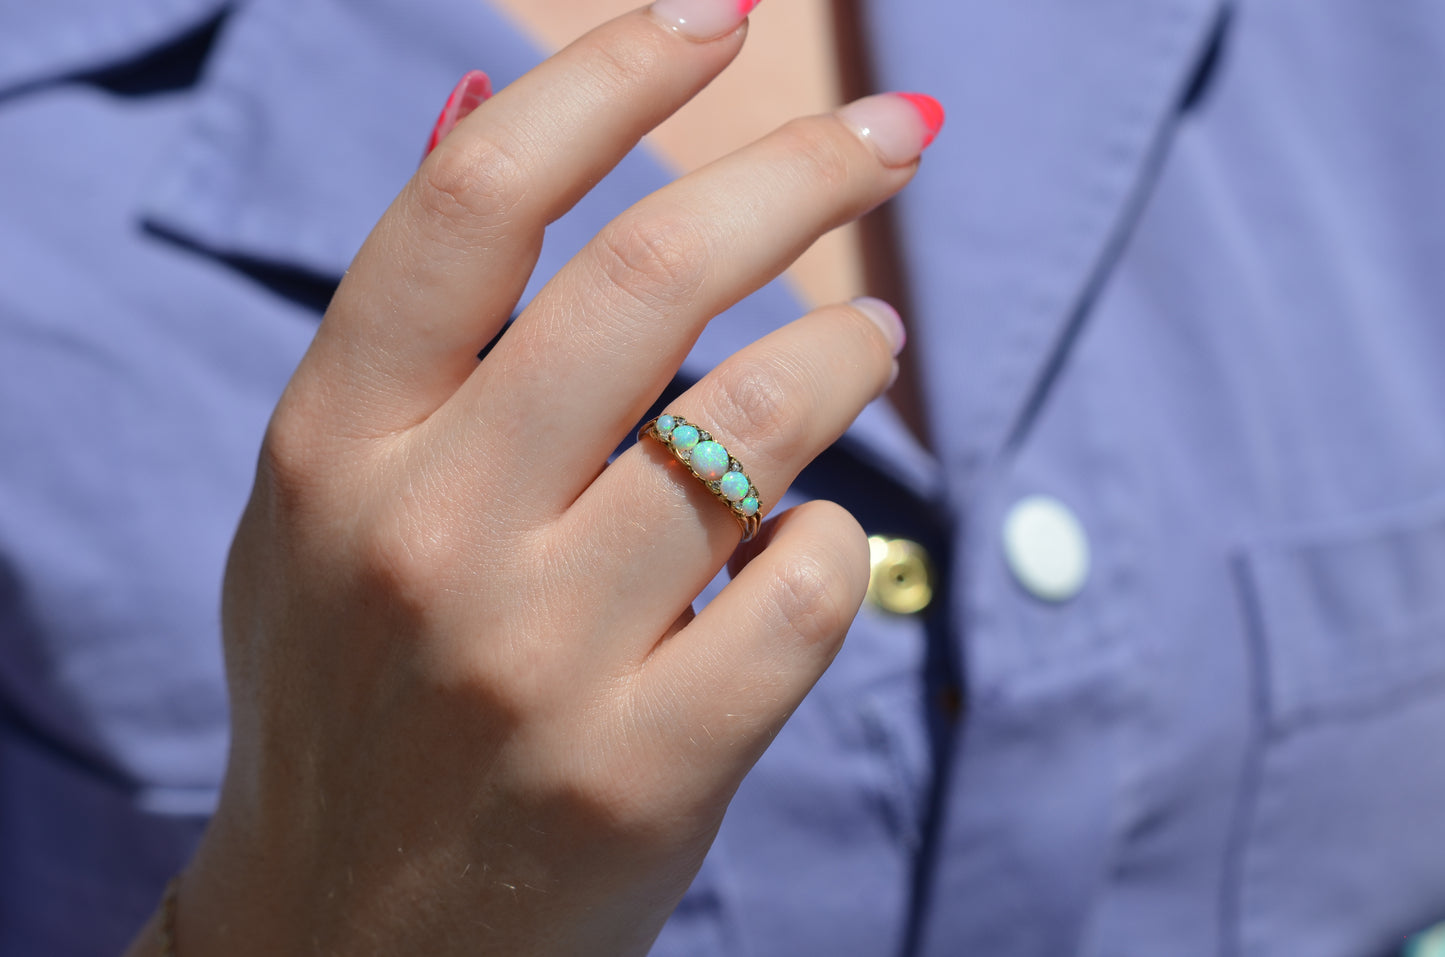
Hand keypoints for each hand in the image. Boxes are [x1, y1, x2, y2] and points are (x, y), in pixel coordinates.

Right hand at [163, 3, 938, 952]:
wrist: (347, 942)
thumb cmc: (350, 696)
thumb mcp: (319, 507)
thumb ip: (403, 323)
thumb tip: (474, 105)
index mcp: (332, 445)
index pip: (480, 200)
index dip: (609, 75)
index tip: (714, 17)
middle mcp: (425, 535)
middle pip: (651, 274)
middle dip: (804, 167)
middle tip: (897, 129)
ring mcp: (535, 659)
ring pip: (760, 425)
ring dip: (850, 350)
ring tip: (874, 339)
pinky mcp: (646, 769)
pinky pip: (809, 590)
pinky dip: (836, 543)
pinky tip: (809, 546)